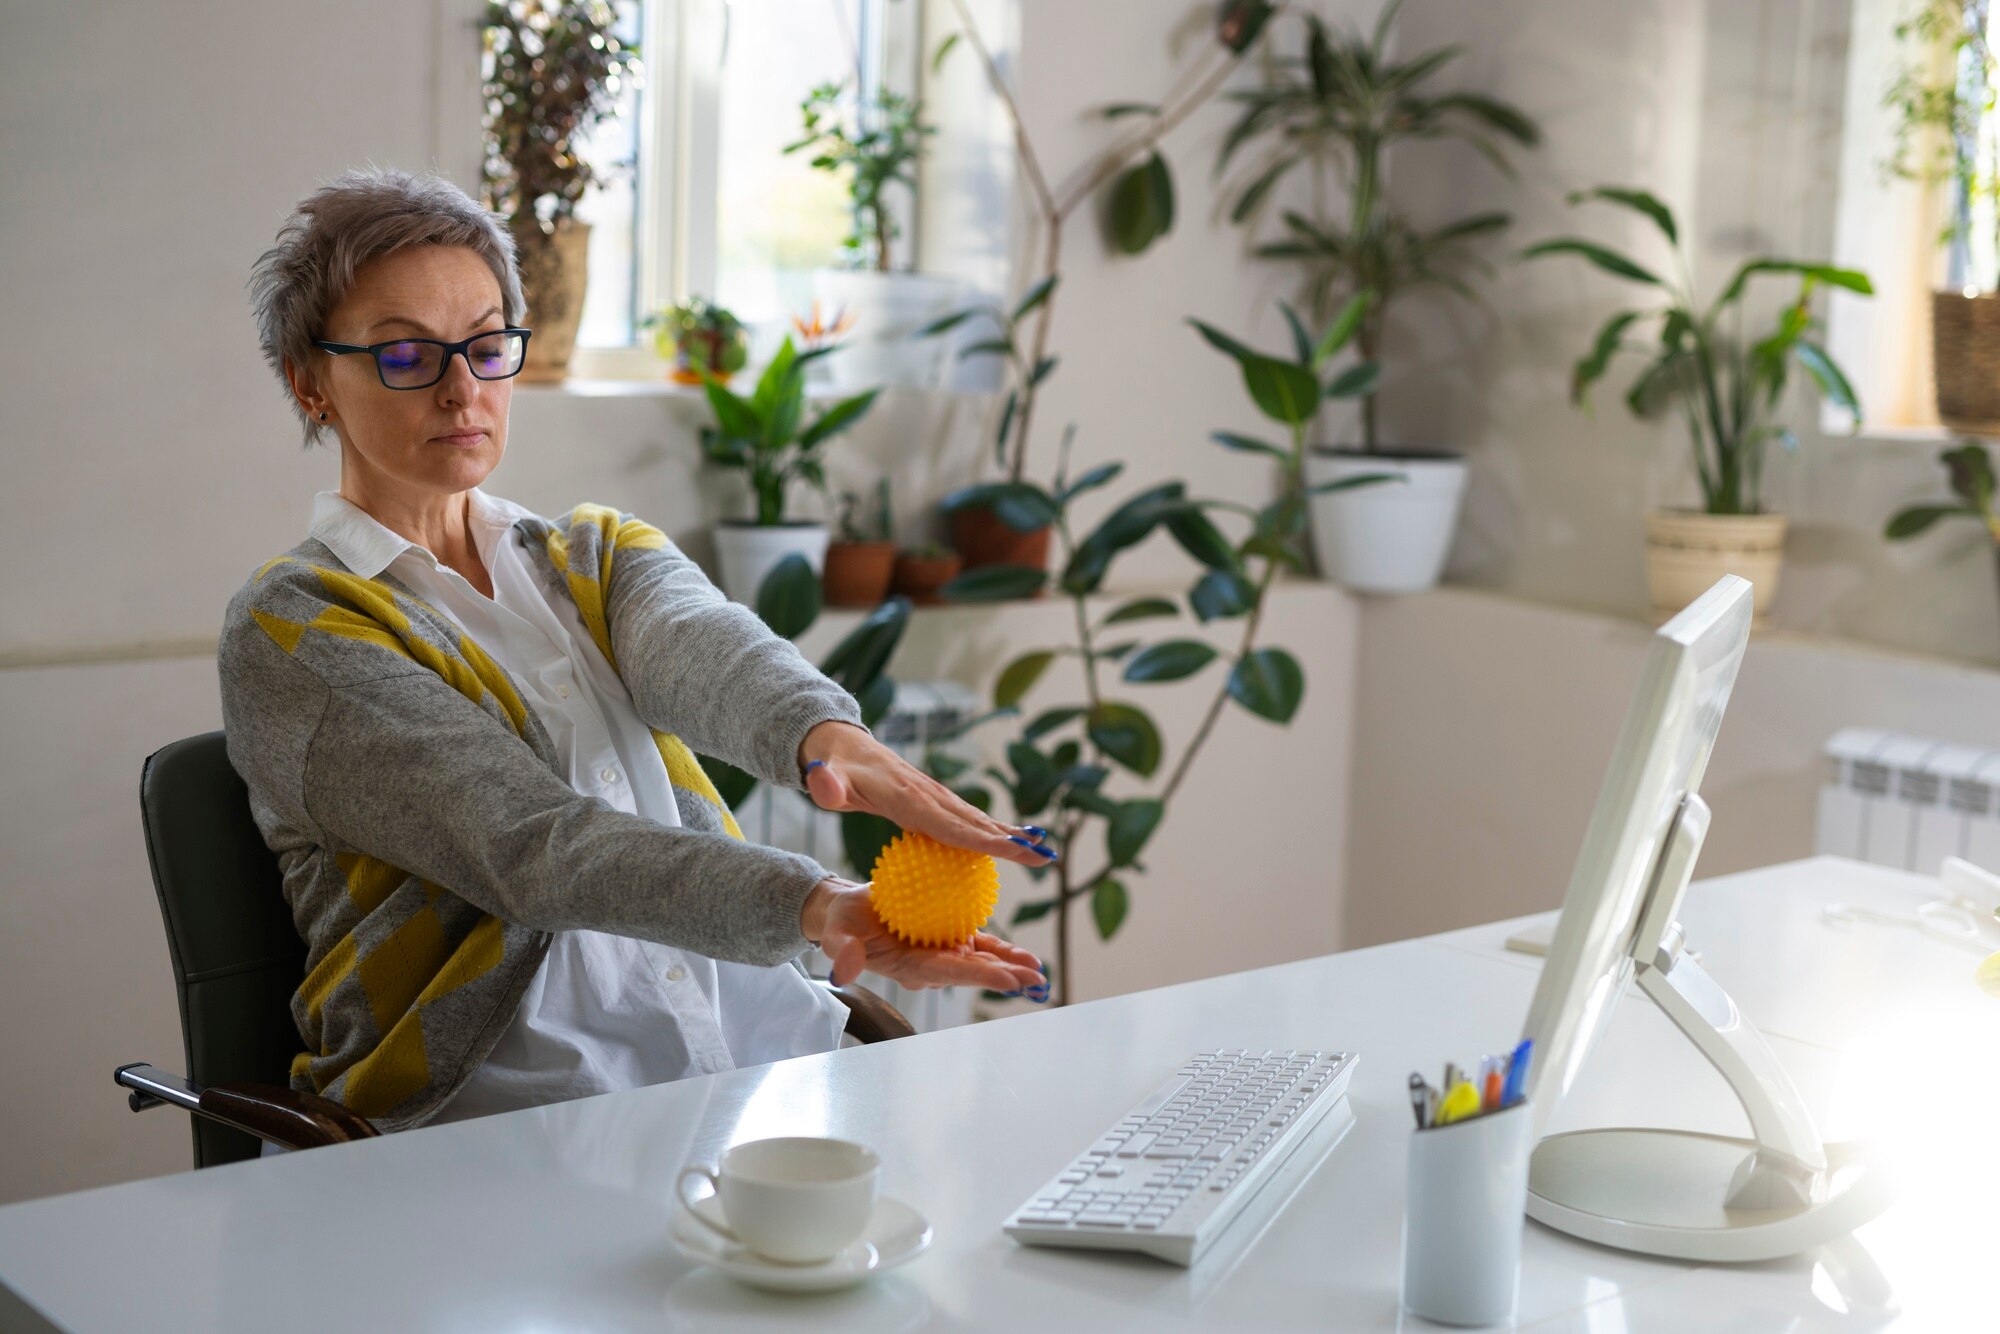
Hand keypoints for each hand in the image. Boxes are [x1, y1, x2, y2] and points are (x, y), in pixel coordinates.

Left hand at [799, 721, 1057, 868]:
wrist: (840, 745)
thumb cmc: (833, 769)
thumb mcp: (825, 779)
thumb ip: (825, 785)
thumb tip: (823, 782)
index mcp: (907, 797)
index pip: (951, 824)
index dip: (983, 839)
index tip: (1014, 850)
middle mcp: (928, 794)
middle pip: (975, 822)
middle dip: (1011, 840)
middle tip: (1045, 857)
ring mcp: (934, 794)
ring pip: (977, 819)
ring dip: (1010, 834)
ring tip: (1042, 851)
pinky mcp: (933, 798)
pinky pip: (966, 819)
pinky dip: (992, 830)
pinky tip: (1010, 844)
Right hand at [803, 878, 1047, 997]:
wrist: (852, 913)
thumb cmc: (843, 924)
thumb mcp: (837, 933)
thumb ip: (843, 949)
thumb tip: (845, 969)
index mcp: (910, 968)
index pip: (948, 973)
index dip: (978, 976)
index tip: (1007, 980)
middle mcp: (932, 965)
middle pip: (973, 971)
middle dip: (1005, 976)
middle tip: (1035, 980)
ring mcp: (944, 953)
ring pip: (982, 961)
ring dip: (1011, 966)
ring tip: (1038, 971)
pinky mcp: (951, 938)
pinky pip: (981, 945)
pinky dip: (1003, 950)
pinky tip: (1027, 956)